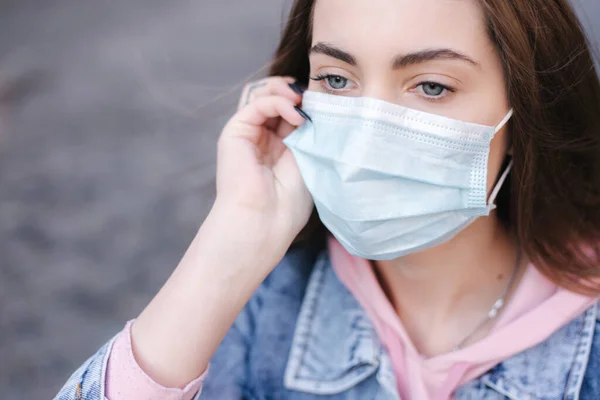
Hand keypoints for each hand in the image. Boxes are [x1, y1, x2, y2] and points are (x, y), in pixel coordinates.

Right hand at [130, 77, 312, 387]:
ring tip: (303, 100)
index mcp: (277, 147)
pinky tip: (296, 115)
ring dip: (284, 91)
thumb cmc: (287, 206)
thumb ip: (309, 134)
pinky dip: (278, 102)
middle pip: (274, 97)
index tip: (326, 103)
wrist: (262, 224)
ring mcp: (246, 134)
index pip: (289, 110)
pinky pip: (256, 103)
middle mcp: (260, 138)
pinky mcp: (234, 133)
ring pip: (262, 94)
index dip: (306, 102)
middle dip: (295, 92)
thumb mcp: (308, 163)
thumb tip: (317, 108)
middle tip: (314, 97)